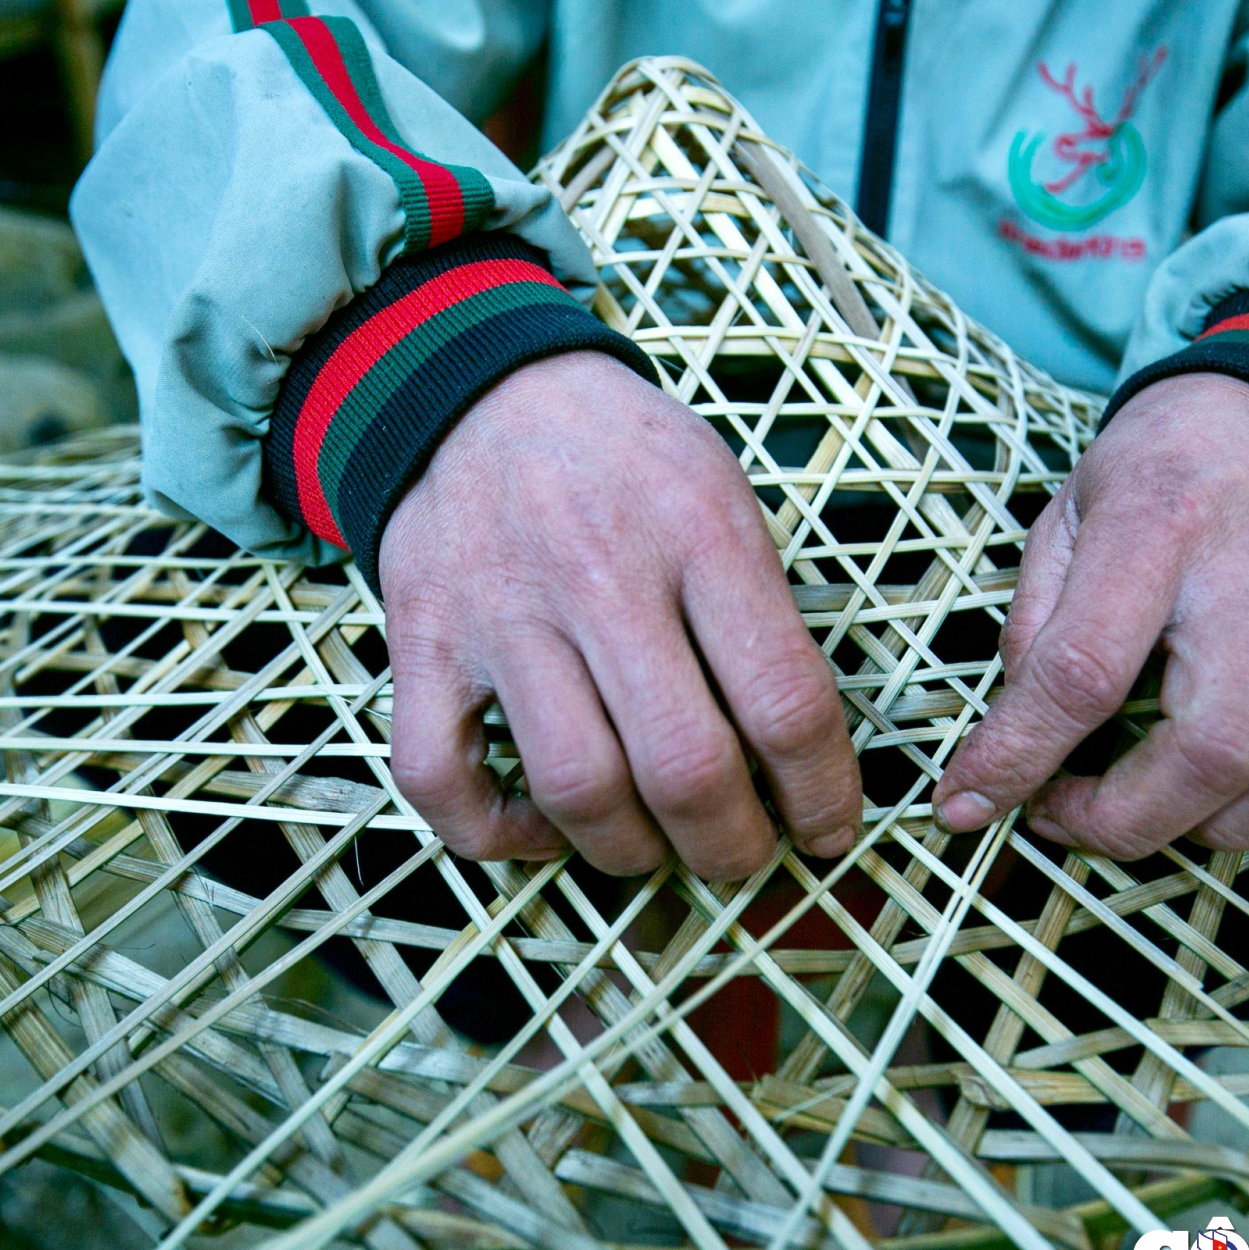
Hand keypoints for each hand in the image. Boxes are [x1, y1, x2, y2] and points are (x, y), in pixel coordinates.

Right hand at [378, 350, 862, 878]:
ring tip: (652, 845)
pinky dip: (495, 834)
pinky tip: (540, 822)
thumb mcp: (724, 496)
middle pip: (684, 767)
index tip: (827, 832)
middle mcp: (599, 574)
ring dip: (630, 852)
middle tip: (741, 858)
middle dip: (731, 848)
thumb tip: (798, 762)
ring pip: (576, 788)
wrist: (480, 390)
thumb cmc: (624, 462)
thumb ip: (759, 617)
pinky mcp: (421, 643)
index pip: (785, 701)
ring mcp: (500, 613)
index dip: (821, 795)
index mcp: (699, 532)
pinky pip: (441, 781)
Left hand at [933, 373, 1248, 857]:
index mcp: (1156, 527)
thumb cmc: (1155, 469)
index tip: (966, 803)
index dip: (1017, 757)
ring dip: (1233, 825)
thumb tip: (1015, 739)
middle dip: (1127, 818)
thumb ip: (1033, 622)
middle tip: (1066, 812)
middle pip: (1217, 746)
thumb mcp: (1062, 513)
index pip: (1083, 670)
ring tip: (1165, 810)